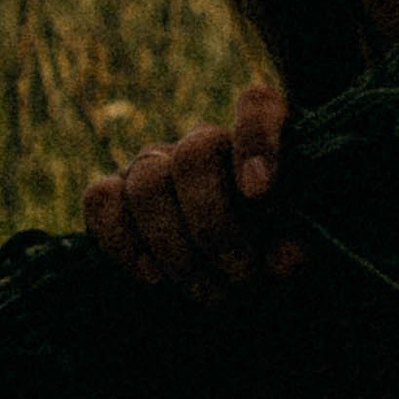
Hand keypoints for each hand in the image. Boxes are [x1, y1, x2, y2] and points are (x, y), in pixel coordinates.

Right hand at [82, 80, 301, 296]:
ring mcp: (155, 163)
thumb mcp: (296, 257)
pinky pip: (100, 199)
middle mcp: (204, 142)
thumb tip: (286, 259)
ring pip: (147, 182)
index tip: (259, 192)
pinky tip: (153, 277)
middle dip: (214, 223)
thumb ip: (298, 251)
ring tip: (207, 292)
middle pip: (194, 154)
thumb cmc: (270, 259)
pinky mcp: (114, 192)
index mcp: (260, 139)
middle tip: (240, 275)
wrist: (228, 283)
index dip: (255, 141)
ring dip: (175, 247)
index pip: (257, 107)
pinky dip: (123, 242)